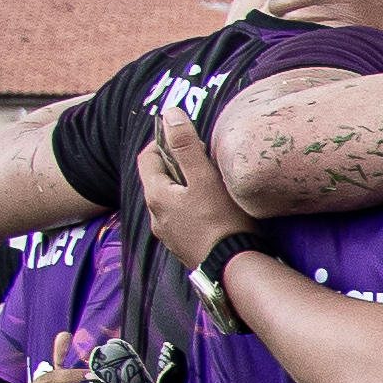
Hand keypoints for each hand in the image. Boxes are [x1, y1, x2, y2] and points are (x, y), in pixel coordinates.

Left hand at [142, 105, 255, 271]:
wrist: (234, 269)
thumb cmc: (222, 222)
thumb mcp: (204, 178)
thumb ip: (186, 145)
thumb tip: (170, 113)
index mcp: (156, 195)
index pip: (147, 157)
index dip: (162, 141)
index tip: (185, 137)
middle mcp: (155, 216)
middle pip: (158, 180)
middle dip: (176, 165)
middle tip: (202, 160)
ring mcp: (168, 235)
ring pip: (169, 201)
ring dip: (183, 188)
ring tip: (208, 185)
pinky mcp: (183, 248)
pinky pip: (180, 219)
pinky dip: (190, 209)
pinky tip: (211, 211)